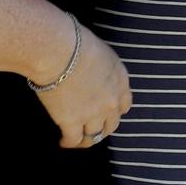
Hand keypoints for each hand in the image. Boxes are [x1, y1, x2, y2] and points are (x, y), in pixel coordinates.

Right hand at [33, 25, 132, 148]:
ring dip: (86, 138)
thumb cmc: (76, 42)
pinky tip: (62, 141)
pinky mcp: (72, 122)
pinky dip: (68, 142)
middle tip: (92, 127)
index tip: (107, 112)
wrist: (60, 52)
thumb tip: (92, 70)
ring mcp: (93, 114)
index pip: (125, 104)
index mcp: (120, 80)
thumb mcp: (101, 52)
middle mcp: (111, 100)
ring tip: (77, 139)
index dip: (115, 110)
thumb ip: (102, 68)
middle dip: (103, 127)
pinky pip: (73, 140)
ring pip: (94, 136)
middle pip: (112, 124)